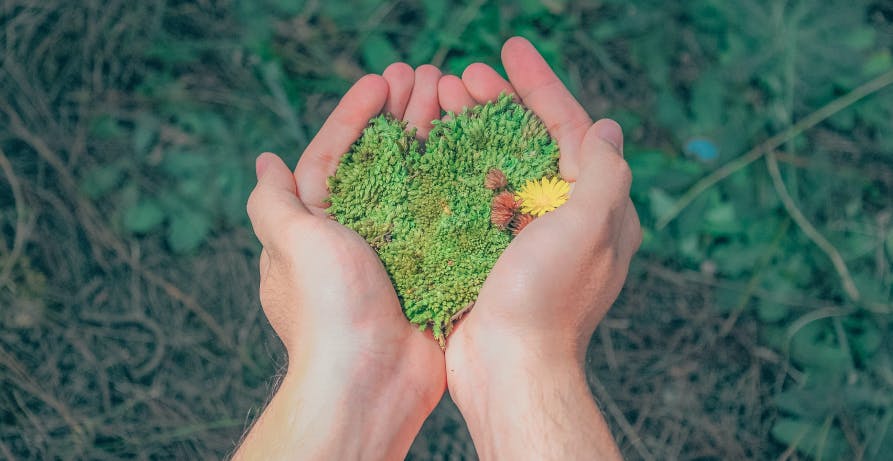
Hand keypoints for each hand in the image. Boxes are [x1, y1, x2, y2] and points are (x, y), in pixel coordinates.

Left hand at [235, 65, 445, 459]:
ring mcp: (396, 253)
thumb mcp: (291, 245)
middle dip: (401, 118)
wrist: (371, 381)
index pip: (334, 155)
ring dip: (432, 140)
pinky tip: (477, 154)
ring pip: (417, 183)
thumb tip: (265, 162)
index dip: (356, 115)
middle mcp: (355, 237)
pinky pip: (446, 218)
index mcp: (317, 226)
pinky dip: (459, 184)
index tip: (382, 81)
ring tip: (454, 101)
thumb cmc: (327, 309)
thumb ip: (274, 202)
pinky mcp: (431, 270)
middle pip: (380, 162)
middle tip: (428, 78)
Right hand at [441, 37, 640, 459]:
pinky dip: (457, 169)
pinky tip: (433, 149)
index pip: (571, 129)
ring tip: (439, 100)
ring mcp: (526, 236)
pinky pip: (476, 198)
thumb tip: (608, 127)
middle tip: (461, 75)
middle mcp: (565, 217)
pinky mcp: (491, 253)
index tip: (510, 48)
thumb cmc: (547, 300)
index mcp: (596, 208)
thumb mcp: (588, 228)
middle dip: (499, 104)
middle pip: (531, 142)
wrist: (508, 369)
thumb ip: (603, 173)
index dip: (541, 85)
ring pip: (499, 166)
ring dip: (472, 131)